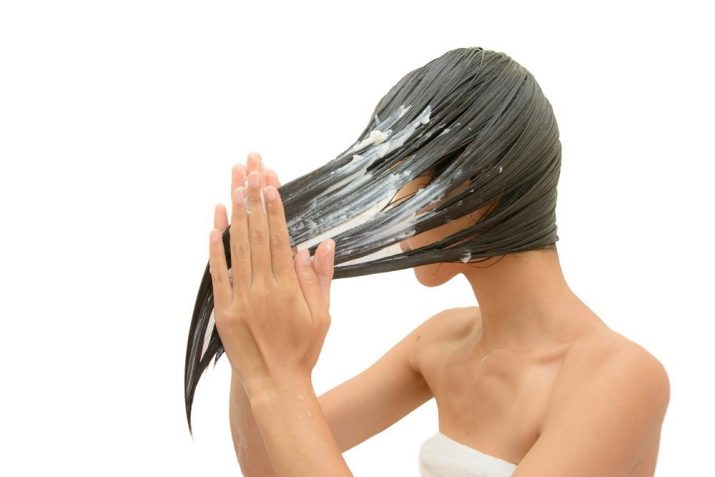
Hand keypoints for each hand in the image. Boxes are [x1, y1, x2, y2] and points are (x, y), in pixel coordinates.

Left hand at [208, 152, 335, 396]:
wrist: (275, 384)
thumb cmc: (303, 350)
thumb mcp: (322, 315)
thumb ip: (318, 278)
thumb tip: (318, 245)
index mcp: (287, 286)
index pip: (278, 236)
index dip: (274, 206)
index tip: (269, 181)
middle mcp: (262, 286)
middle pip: (257, 232)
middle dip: (253, 196)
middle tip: (250, 166)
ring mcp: (240, 296)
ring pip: (237, 245)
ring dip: (235, 211)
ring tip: (235, 181)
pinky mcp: (223, 308)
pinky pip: (218, 272)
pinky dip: (215, 246)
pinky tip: (214, 222)